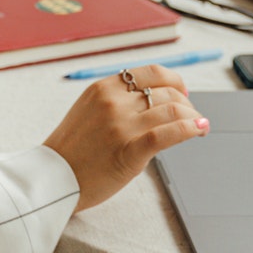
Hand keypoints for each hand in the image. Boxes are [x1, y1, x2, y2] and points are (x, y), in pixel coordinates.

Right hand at [42, 65, 208, 211]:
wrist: (52, 180)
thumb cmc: (72, 151)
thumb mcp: (89, 111)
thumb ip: (118, 102)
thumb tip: (154, 100)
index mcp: (103, 89)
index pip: (152, 73)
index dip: (174, 81)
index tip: (182, 93)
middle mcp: (114, 102)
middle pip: (166, 92)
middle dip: (187, 103)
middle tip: (192, 116)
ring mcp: (121, 126)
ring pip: (173, 109)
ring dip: (193, 117)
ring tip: (200, 126)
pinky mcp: (129, 151)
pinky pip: (168, 133)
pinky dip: (190, 129)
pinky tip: (199, 130)